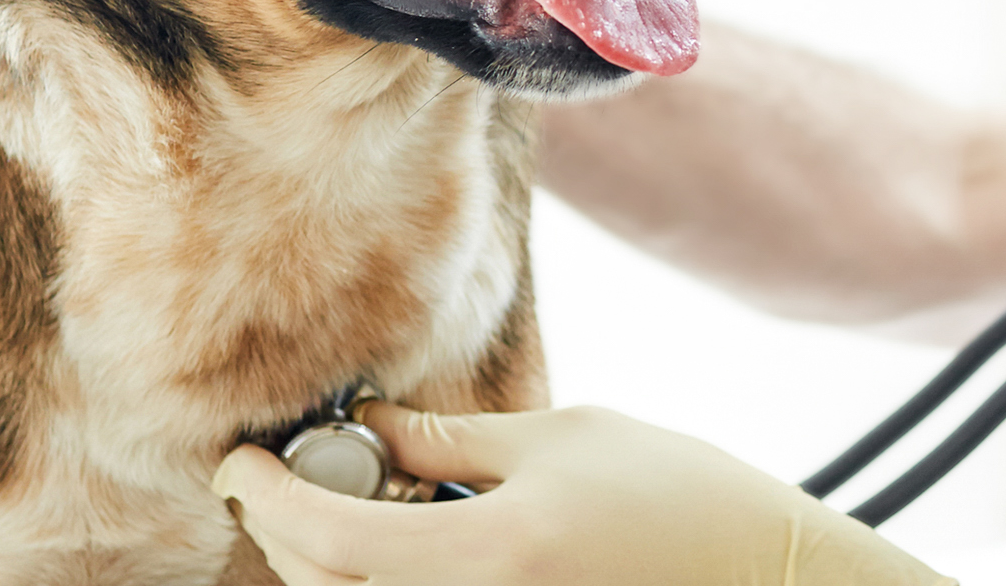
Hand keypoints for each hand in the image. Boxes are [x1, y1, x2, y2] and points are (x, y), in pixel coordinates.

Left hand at [211, 403, 953, 585]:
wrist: (768, 575)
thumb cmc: (675, 494)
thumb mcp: (558, 440)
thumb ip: (449, 445)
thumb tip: (365, 433)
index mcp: (489, 556)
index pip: (326, 538)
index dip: (264, 495)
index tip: (237, 459)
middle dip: (285, 531)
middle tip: (282, 474)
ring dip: (335, 563)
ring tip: (359, 505)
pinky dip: (385, 581)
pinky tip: (409, 543)